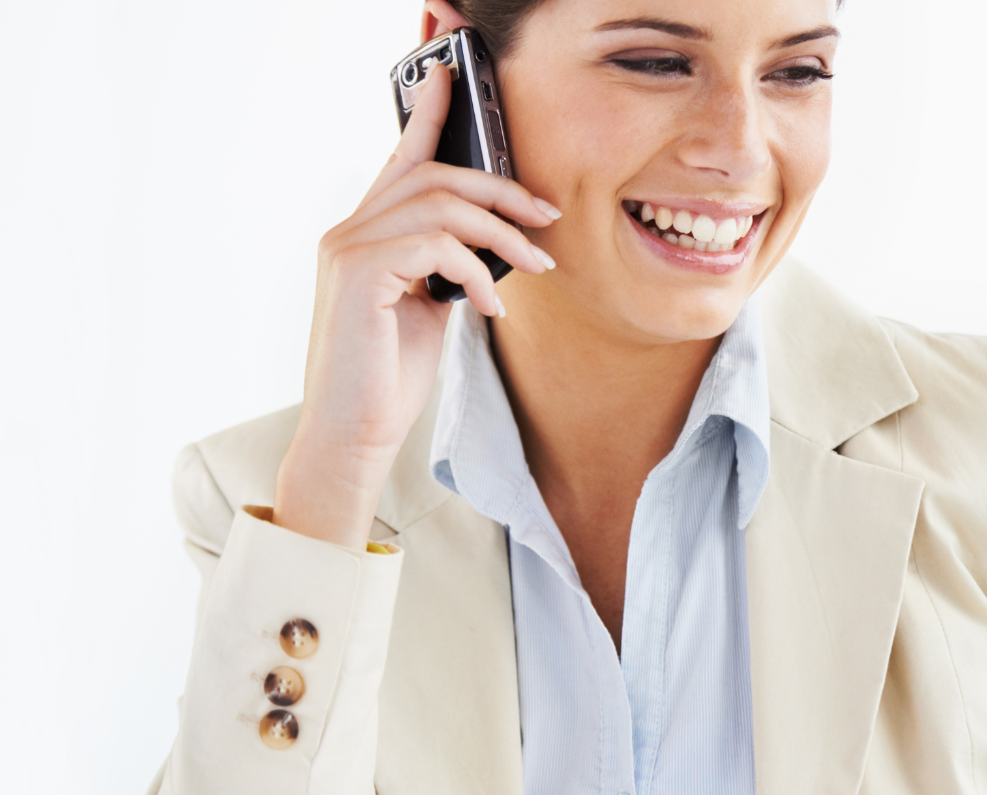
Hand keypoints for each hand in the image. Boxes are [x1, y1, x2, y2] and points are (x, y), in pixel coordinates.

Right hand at [275, 61, 560, 546]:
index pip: (401, 161)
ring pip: (440, 206)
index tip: (450, 78)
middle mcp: (348, 231)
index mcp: (365, 234)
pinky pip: (434, 246)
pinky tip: (492, 309)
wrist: (356, 435)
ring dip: (502, 234)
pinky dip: (475, 273)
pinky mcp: (358, 275)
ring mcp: (347, 249)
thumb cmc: (390, 377)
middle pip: (432, 174)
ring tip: (538, 266)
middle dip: (500, 187)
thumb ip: (445, 265)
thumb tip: (491, 243)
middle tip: (549, 214)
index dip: (427, 115)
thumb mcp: (429, 309)